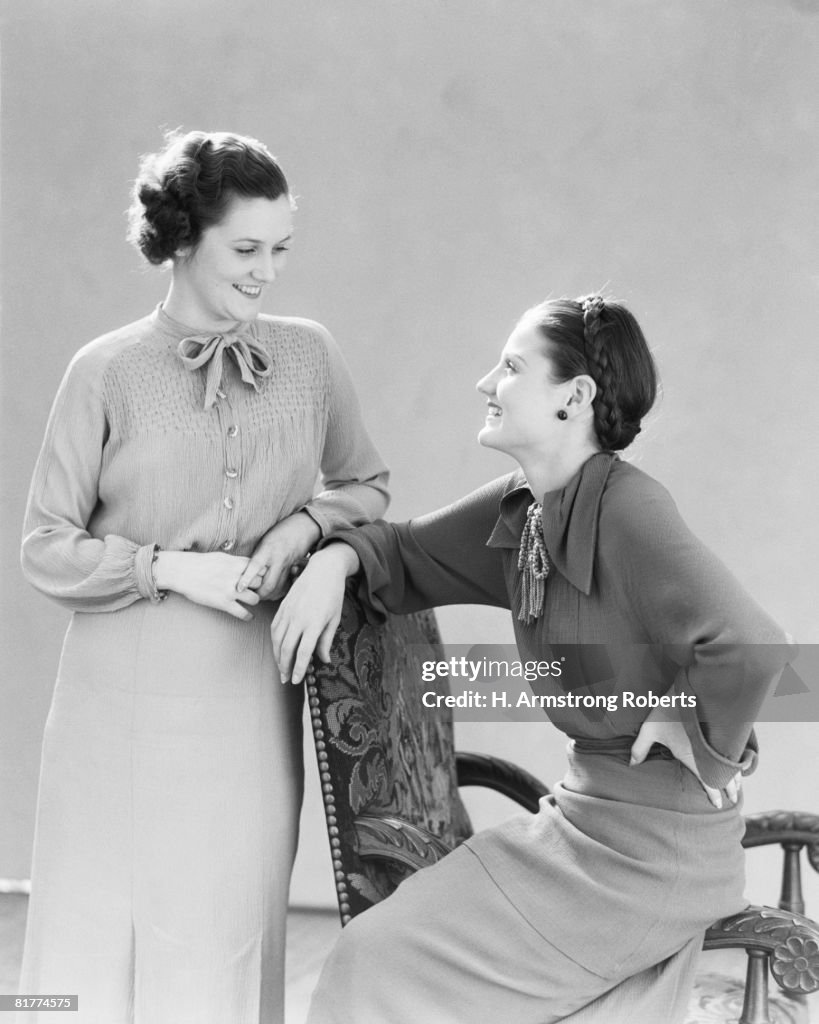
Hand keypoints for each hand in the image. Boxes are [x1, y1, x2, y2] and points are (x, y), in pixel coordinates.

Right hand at [153, 551, 259, 620]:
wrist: (183, 572)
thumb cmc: (200, 563)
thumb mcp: (221, 557)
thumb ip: (236, 562)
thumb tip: (247, 565)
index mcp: (236, 564)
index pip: (260, 569)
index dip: (260, 574)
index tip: (256, 577)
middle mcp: (236, 577)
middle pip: (260, 583)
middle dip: (258, 587)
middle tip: (254, 589)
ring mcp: (230, 591)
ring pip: (255, 599)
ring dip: (254, 600)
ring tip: (250, 601)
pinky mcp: (223, 603)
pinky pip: (243, 613)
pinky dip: (248, 616)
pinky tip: (248, 616)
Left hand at [237, 513, 321, 599]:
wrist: (303, 528)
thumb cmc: (280, 532)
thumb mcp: (264, 540)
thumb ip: (257, 556)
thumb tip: (243, 570)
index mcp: (268, 549)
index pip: (255, 566)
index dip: (246, 579)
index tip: (239, 589)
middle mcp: (278, 559)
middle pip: (269, 584)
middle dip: (259, 594)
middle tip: (250, 595)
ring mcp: (288, 566)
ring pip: (278, 588)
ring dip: (268, 595)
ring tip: (259, 595)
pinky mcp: (293, 570)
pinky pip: (285, 586)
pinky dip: (277, 592)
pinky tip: (271, 592)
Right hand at [270, 544, 359, 683]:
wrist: (323, 570)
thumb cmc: (333, 595)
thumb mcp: (335, 619)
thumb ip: (327, 641)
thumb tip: (324, 660)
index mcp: (314, 622)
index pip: (303, 651)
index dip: (298, 668)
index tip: (297, 681)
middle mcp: (298, 618)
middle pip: (287, 648)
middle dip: (285, 666)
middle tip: (286, 679)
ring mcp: (288, 612)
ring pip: (277, 639)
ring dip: (277, 656)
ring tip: (281, 668)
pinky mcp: (282, 606)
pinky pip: (274, 627)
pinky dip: (274, 641)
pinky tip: (278, 649)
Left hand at [630, 715, 740, 809]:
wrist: (692, 687)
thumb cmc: (669, 709)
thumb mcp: (650, 728)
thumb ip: (640, 748)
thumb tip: (632, 765)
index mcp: (694, 757)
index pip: (708, 782)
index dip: (714, 795)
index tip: (717, 806)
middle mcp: (709, 753)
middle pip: (725, 777)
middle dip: (730, 789)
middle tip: (733, 800)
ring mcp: (719, 741)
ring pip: (733, 765)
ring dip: (736, 776)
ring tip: (738, 786)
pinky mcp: (724, 730)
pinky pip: (736, 751)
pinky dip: (739, 760)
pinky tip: (739, 763)